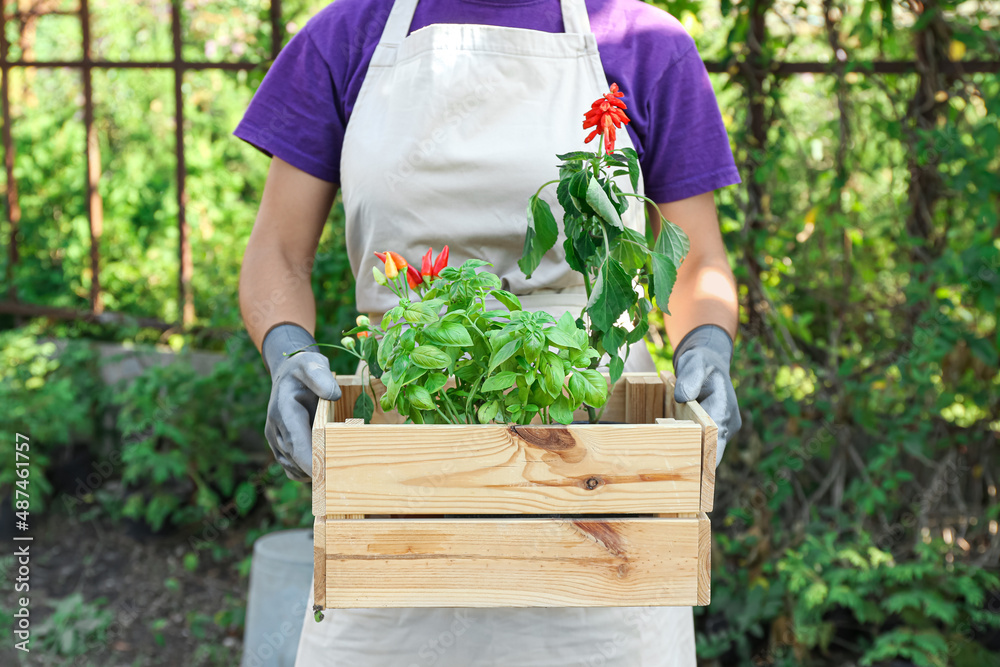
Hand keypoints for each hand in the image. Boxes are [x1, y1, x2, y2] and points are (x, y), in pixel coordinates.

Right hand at [262, 324, 340, 480]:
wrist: (288, 375)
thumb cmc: (303, 369)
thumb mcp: (312, 364)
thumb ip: (321, 377)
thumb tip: (334, 396)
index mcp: (283, 411)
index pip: (296, 444)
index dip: (311, 462)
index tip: (327, 475)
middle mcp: (276, 429)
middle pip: (297, 460)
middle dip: (318, 471)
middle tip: (343, 478)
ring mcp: (276, 440)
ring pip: (295, 468)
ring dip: (314, 473)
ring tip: (338, 471)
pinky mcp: (281, 447)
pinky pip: (293, 468)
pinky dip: (307, 472)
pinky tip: (324, 467)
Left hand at [672, 324, 740, 466]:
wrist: (706, 363)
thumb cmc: (702, 363)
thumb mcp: (696, 363)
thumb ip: (690, 378)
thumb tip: (682, 397)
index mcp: (724, 410)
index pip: (717, 440)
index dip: (706, 459)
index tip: (694, 474)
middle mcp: (726, 425)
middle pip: (712, 453)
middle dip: (695, 465)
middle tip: (673, 478)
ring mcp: (719, 430)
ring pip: (705, 451)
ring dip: (689, 459)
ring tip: (668, 472)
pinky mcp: (709, 432)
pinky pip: (699, 446)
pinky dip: (686, 450)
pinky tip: (667, 457)